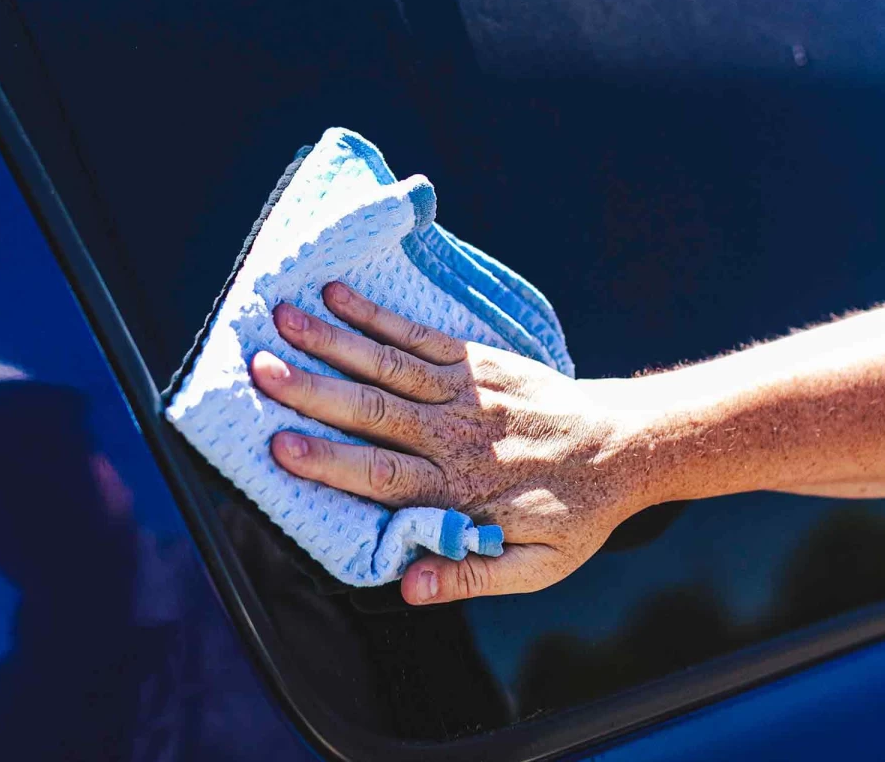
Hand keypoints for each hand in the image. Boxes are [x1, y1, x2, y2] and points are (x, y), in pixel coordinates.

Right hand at [250, 282, 650, 605]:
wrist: (626, 446)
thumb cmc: (573, 512)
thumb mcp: (535, 566)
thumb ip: (470, 575)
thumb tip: (405, 588)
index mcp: (458, 490)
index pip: (383, 475)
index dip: (330, 461)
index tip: (279, 445)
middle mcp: (453, 435)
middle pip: (373, 410)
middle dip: (312, 390)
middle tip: (258, 369)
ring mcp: (463, 391)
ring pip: (388, 363)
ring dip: (332, 341)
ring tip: (280, 319)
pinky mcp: (475, 360)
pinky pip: (418, 334)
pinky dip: (376, 314)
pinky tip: (335, 295)